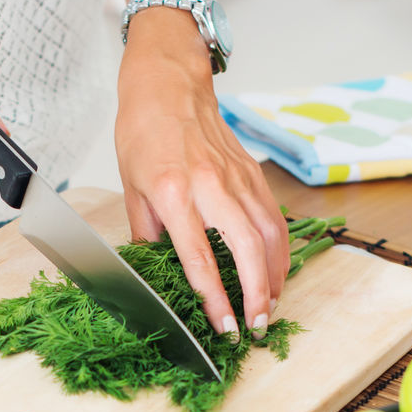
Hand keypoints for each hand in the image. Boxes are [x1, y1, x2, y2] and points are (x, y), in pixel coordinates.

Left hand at [115, 12, 286, 334]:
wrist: (168, 84)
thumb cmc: (143, 132)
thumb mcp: (131, 188)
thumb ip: (147, 233)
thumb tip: (157, 272)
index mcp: (173, 193)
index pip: (199, 257)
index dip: (215, 298)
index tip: (224, 327)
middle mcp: (210, 186)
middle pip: (245, 249)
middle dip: (255, 294)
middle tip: (257, 326)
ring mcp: (237, 178)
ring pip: (268, 234)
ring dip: (274, 276)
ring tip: (270, 307)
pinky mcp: (251, 173)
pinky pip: (273, 217)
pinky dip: (280, 249)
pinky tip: (277, 271)